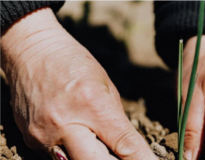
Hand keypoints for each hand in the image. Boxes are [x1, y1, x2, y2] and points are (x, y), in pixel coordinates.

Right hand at [1, 8, 156, 159]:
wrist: (32, 52)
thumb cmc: (74, 64)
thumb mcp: (105, 88)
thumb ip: (117, 123)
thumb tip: (129, 150)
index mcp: (92, 104)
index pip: (124, 145)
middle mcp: (65, 124)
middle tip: (127, 159)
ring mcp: (44, 136)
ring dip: (95, 159)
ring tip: (103, 148)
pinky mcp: (31, 140)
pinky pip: (59, 159)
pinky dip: (75, 155)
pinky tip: (81, 142)